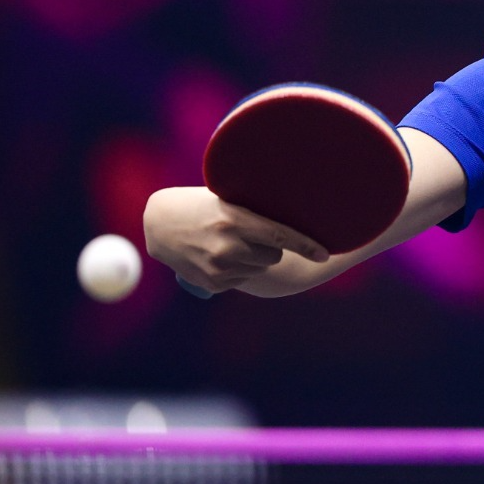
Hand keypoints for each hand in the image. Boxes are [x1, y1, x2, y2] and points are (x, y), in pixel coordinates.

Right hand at [142, 186, 328, 294]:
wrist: (159, 224)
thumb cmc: (200, 205)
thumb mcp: (226, 199)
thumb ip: (255, 209)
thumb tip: (294, 208)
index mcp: (234, 220)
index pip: (280, 235)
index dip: (306, 245)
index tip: (324, 254)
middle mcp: (228, 247)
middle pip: (273, 255)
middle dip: (269, 246)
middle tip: (249, 233)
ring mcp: (219, 268)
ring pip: (259, 268)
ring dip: (253, 258)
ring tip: (230, 242)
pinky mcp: (213, 283)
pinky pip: (242, 278)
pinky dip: (237, 269)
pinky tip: (218, 255)